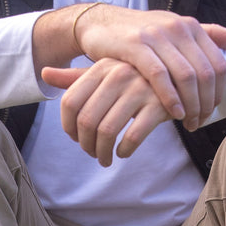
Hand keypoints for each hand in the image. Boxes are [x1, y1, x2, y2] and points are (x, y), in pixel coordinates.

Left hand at [42, 59, 171, 166]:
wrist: (181, 78)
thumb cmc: (136, 79)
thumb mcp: (107, 74)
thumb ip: (76, 78)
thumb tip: (44, 72)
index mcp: (102, 67)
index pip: (70, 102)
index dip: (68, 127)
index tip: (75, 139)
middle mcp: (119, 74)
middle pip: (86, 121)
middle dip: (86, 145)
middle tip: (92, 154)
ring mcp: (140, 89)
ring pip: (107, 131)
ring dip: (103, 153)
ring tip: (106, 159)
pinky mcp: (160, 105)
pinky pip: (133, 137)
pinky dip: (124, 150)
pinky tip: (124, 152)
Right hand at [72, 5, 225, 130]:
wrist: (101, 24)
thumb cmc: (142, 34)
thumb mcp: (177, 31)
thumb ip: (210, 35)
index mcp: (191, 26)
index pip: (219, 65)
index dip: (219, 93)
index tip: (210, 111)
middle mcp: (177, 27)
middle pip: (205, 74)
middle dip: (205, 104)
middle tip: (199, 123)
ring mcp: (156, 35)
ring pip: (186, 77)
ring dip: (191, 106)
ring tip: (187, 123)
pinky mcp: (136, 46)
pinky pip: (160, 76)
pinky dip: (170, 98)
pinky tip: (173, 114)